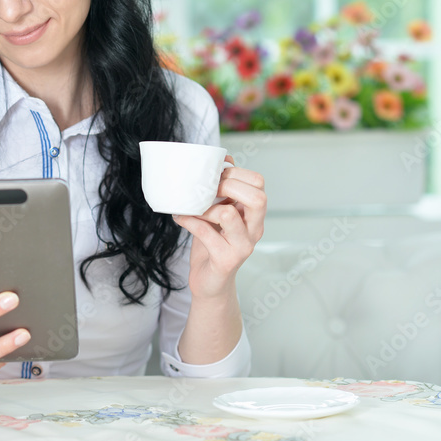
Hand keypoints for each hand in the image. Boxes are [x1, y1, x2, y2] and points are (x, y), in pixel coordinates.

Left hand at [173, 155, 265, 299]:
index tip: (215, 176)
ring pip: (228, 215)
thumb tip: (222, 158)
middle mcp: (254, 230)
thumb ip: (224, 190)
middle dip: (228, 186)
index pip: (260, 184)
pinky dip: (189, 221)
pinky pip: (205, 233)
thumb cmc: (214, 243)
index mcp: (254, 215)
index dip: (237, 174)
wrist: (210, 282)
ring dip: (205, 207)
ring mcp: (242, 246)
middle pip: (257, 198)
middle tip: (208, 190)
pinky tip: (180, 217)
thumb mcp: (220, 213)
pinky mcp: (226, 260)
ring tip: (192, 208)